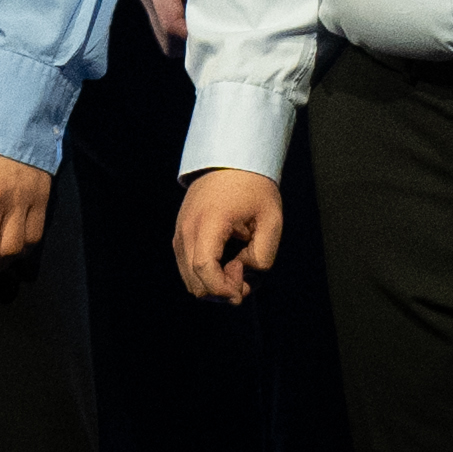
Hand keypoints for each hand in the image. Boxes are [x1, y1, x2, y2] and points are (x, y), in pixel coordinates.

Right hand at [178, 164, 287, 302]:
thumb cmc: (254, 188)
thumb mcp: (271, 219)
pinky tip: (226, 261)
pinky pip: (187, 266)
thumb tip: (244, 272)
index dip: (223, 289)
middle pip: (194, 282)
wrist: (231, 161)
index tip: (242, 290)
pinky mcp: (180, 233)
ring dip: (213, 283)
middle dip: (221, 290)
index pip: (204, 269)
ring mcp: (180, 232)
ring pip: (188, 278)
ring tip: (237, 265)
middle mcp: (187, 230)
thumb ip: (263, 254)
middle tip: (244, 274)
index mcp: (209, 223)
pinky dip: (205, 274)